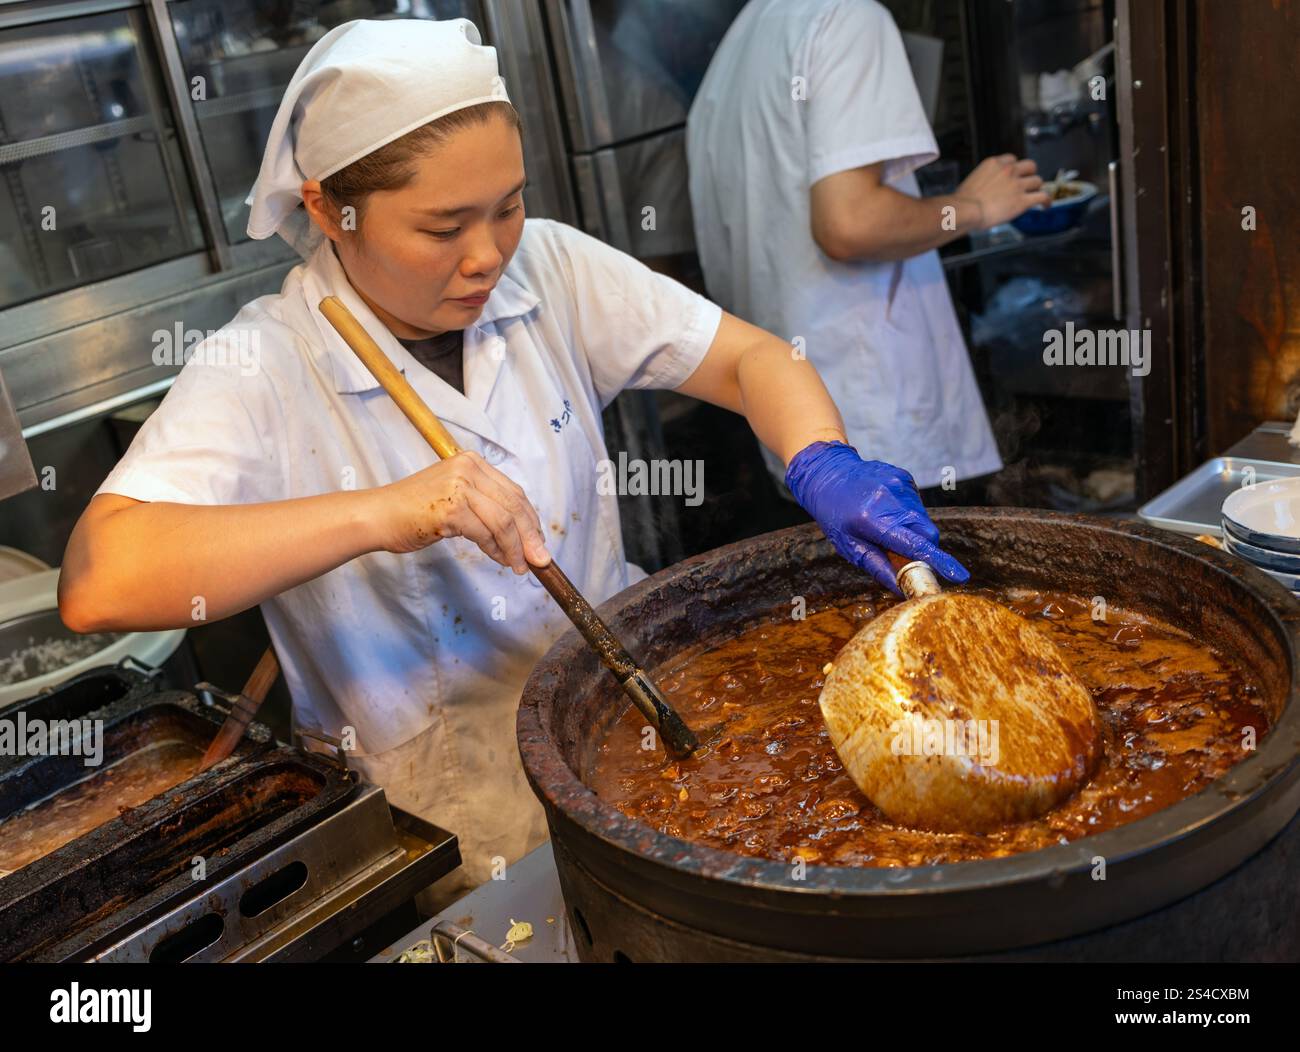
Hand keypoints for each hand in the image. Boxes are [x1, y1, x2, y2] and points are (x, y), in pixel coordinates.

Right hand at [371, 451, 549, 572]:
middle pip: (515, 505)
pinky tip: (499, 560)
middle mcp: (468, 468)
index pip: (513, 492)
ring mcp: (459, 486)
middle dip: (531, 536)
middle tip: (540, 559)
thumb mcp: (454, 498)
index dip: (530, 520)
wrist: (378, 516)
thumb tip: (521, 536)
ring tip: (519, 565)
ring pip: (504, 521)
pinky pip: (486, 533)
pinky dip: (497, 550)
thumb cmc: (413, 511)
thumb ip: (485, 508)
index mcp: (471, 462)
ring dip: (516, 548)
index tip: (538, 541)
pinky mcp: (451, 509)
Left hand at [785, 441, 968, 594]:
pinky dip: (908, 515)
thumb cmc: (835, 515)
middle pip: (927, 533)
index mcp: (874, 520)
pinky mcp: (904, 477)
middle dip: (924, 548)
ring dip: (913, 530)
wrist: (828, 474)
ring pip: (923, 519)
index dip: (939, 562)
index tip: (959, 575)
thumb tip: (902, 590)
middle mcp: (890, 499)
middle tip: (904, 554)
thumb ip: (879, 568)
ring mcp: (900, 484)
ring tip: (886, 526)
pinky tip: (887, 510)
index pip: (915, 545)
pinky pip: (917, 505)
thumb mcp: (849, 547)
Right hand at [955, 154, 1048, 229]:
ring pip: (1037, 181)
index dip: (1015, 167)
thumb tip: (982, 192)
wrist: (965, 210)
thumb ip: (983, 181)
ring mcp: (1017, 185)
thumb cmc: (962, 202)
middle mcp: (1008, 170)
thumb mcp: (971, 181)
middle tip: (1027, 182)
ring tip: (1036, 196)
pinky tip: (1045, 206)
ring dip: (1036, 188)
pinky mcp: (1023, 201)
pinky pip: (1042, 197)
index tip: (1014, 174)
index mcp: (994, 164)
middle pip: (1029, 166)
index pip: (1012, 159)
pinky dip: (1046, 201)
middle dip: (1029, 174)